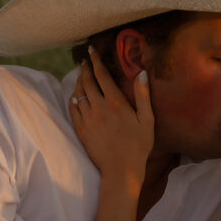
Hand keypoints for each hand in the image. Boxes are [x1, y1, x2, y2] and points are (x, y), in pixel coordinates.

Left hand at [69, 47, 153, 191]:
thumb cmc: (138, 146)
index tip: (91, 51)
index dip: (96, 61)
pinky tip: (76, 96)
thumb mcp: (147, 120)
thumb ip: (143, 95)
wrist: (121, 169)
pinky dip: (74, 99)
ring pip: (79, 94)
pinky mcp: (81, 129)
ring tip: (81, 76)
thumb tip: (142, 73)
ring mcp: (88, 118)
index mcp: (116, 102)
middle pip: (87, 82)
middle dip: (85, 69)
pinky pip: (74, 109)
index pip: (102, 75)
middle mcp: (99, 107)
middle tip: (85, 61)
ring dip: (79, 82)